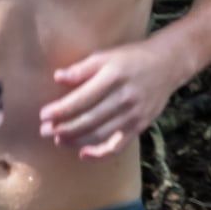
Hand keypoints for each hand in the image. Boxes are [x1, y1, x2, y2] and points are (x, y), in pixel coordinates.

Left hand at [39, 39, 177, 159]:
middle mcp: (124, 97)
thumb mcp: (106, 56)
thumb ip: (82, 69)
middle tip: (44, 131)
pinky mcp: (139, 126)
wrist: (167, 65)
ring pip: (100, 134)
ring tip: (58, 140)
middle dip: (64, 128)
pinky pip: (118, 145)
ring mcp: (133, 114)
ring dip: (76, 140)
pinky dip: (101, 153)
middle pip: (89, 119)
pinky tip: (84, 154)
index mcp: (113, 76)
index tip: (43, 115)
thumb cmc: (130, 58)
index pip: (82, 98)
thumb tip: (57, 78)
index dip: (61, 109)